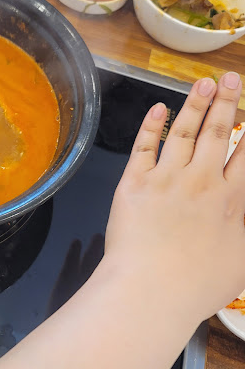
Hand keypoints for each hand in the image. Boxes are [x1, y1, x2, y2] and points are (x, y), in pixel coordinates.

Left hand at [105, 72, 244, 322]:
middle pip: (217, 134)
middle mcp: (202, 181)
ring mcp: (167, 178)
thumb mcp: (242, 259)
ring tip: (202, 83)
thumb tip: (242, 206)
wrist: (152, 289)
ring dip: (193, 105)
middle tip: (230, 78)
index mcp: (231, 200)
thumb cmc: (198, 284)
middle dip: (226, 103)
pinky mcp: (135, 182)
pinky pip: (144, 147)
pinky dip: (150, 126)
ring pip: (183, 132)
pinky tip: (157, 109)